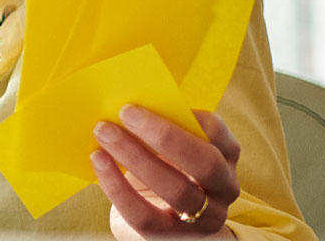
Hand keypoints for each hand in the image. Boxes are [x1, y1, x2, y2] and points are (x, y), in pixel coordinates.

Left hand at [92, 106, 242, 237]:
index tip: (152, 99)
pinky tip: (99, 163)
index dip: (188, 115)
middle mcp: (224, 187)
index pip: (216, 133)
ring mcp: (204, 217)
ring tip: (104, 133)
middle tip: (125, 112)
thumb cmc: (166, 171)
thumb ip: (159, 129)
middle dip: (164, 136)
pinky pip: (144, 215)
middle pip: (204, 162)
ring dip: (136, 158)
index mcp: (225, 156)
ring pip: (176, 189)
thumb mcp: (171, 149)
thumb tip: (124, 99)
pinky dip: (117, 187)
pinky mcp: (172, 236)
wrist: (168, 223)